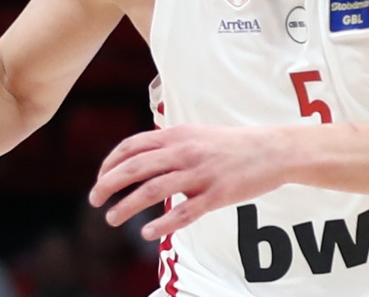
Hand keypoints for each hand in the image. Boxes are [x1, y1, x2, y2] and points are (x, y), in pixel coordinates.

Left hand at [88, 124, 291, 240]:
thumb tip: (140, 158)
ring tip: (111, 219)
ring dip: (126, 206)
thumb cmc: (233, 145)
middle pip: (134, 168)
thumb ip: (170, 144)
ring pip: (152, 191)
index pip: (131, 146)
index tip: (100, 179)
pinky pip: (183, 212)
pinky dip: (162, 224)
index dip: (109, 164)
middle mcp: (184, 151)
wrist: (274, 150)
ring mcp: (200, 173)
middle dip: (108, 184)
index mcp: (177, 134)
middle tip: (94, 200)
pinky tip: (146, 233)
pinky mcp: (216, 195)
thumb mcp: (197, 134)